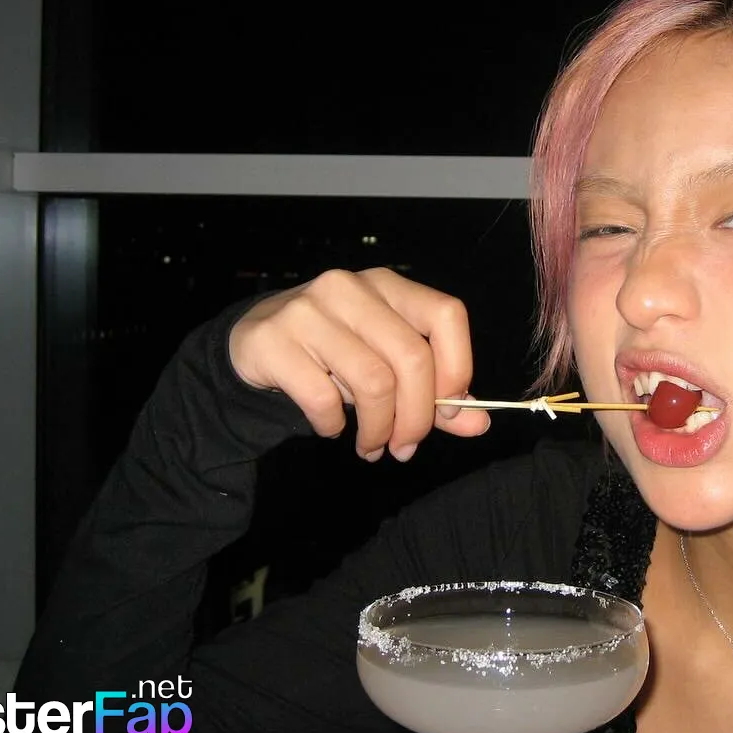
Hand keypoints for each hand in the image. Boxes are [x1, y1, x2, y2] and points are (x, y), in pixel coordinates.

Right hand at [228, 267, 489, 460]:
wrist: (253, 342)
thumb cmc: (333, 354)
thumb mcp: (385, 364)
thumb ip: (433, 393)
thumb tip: (479, 423)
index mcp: (388, 286)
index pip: (446, 315)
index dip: (458, 367)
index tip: (451, 410)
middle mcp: (351, 288)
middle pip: (411, 357)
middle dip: (416, 416)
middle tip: (405, 447)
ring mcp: (309, 310)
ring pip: (372, 381)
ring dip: (378, 428)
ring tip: (372, 447)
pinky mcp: (273, 339)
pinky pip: (322, 397)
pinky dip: (333, 425)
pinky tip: (331, 428)